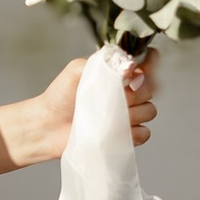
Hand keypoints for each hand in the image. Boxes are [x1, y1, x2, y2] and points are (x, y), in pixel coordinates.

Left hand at [7, 51, 155, 167]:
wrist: (48, 125)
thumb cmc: (60, 96)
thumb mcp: (78, 69)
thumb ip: (103, 62)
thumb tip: (130, 65)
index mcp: (118, 75)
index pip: (147, 65)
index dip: (150, 65)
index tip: (138, 71)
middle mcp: (126, 94)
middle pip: (151, 89)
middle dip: (136, 92)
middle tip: (111, 96)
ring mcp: (127, 116)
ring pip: (149, 111)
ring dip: (132, 113)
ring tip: (107, 116)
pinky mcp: (125, 137)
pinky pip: (144, 134)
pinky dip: (132, 133)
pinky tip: (114, 131)